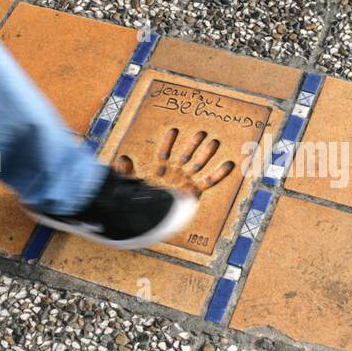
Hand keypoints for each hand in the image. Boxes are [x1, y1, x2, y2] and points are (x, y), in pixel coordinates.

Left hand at [114, 127, 234, 197]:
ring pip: (198, 164)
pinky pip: (209, 182)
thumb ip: (126, 172)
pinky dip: (219, 174)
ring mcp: (185, 182)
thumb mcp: (131, 185)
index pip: (165, 152)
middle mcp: (175, 175)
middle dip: (194, 144)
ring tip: (214, 142)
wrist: (150, 219)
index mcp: (160, 171)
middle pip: (186, 155)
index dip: (168, 142)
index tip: (174, 131)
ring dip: (206, 154)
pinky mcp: (194, 192)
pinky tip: (229, 164)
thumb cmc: (140, 201)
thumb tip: (122, 159)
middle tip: (202, 133)